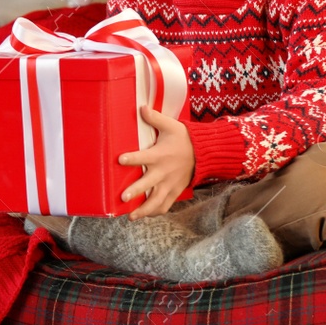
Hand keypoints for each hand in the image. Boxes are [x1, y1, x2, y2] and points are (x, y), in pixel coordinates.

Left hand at [118, 104, 193, 219]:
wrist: (205, 153)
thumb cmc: (185, 138)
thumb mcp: (171, 126)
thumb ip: (155, 118)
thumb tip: (141, 107)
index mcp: (160, 155)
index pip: (144, 157)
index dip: (132, 158)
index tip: (120, 159)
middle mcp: (164, 172)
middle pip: (149, 184)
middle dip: (136, 191)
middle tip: (123, 197)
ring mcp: (170, 184)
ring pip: (157, 201)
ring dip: (144, 210)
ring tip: (131, 216)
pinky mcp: (175, 191)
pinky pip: (165, 205)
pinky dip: (155, 212)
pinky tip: (144, 215)